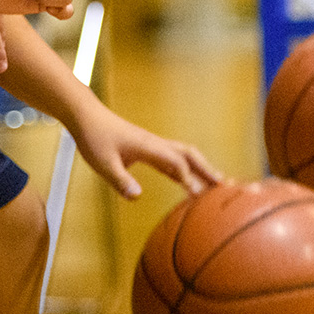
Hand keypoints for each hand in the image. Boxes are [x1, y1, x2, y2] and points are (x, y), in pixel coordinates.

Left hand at [71, 107, 223, 199]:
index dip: (189, 180)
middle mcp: (155, 144)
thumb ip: (120, 180)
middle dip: (208, 170)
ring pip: (185, 155)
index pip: (176, 163)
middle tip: (227, 186)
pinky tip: (190, 181)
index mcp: (147, 147)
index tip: (200, 197)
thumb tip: (137, 197)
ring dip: (202, 168)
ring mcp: (154, 144)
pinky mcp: (149, 146)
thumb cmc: (93, 138)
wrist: (87, 115)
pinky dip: (187, 168)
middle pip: (190, 155)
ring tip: (218, 184)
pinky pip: (174, 158)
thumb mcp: (102, 163)